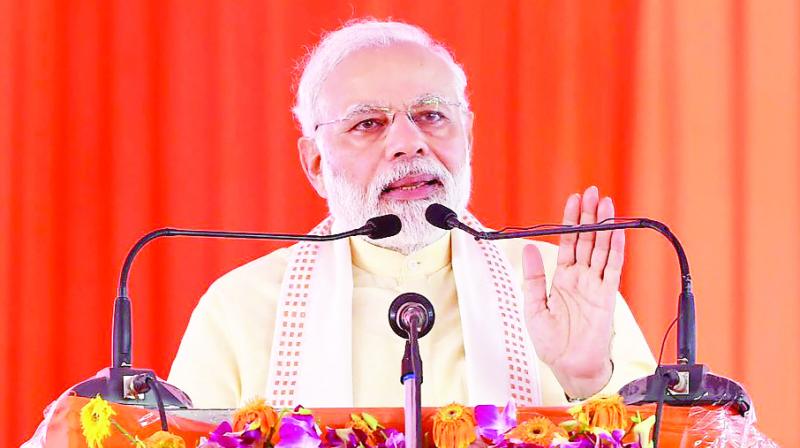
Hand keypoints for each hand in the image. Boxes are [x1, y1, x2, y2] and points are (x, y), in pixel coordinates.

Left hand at [522, 186, 623, 397]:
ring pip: (601, 248)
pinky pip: (613, 268)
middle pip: (587, 239)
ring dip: (604, 226)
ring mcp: (595, 285)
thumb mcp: (533, 306)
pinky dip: (616, 249)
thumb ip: (533, 277)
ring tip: (606, 204)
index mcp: (562, 278)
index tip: (574, 200)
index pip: (568, 242)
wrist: (569, 366)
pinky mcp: (607, 296)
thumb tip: (528, 248)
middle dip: (589, 215)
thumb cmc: (552, 342)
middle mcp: (580, 278)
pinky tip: (618, 232)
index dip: (571, 221)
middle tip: (592, 192)